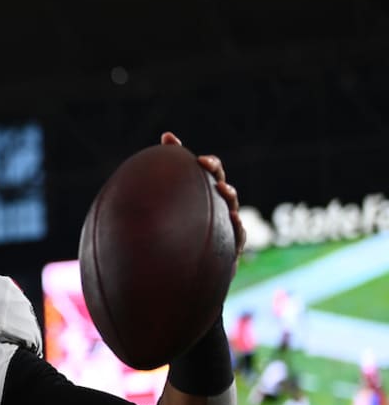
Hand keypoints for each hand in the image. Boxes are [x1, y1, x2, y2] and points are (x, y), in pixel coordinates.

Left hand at [161, 132, 245, 273]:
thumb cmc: (179, 234)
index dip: (209, 164)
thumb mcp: (170, 204)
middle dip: (216, 174)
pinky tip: (230, 218)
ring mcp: (224, 228)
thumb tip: (167, 135)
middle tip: (206, 166)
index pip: (209, 174)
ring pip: (231, 209)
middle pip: (221, 186)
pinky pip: (237, 237)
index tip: (199, 160)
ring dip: (228, 196)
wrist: (181, 270)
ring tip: (221, 189)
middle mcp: (216, 209)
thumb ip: (168, 171)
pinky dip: (236, 228)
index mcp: (203, 196)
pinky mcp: (228, 249)